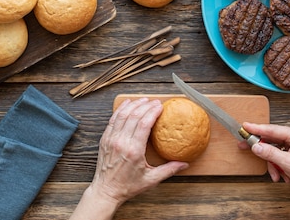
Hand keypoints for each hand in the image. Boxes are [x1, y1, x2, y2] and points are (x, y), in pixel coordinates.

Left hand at [70, 97, 187, 219]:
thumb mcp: (151, 180)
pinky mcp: (105, 139)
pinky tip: (127, 104)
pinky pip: (113, 119)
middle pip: (134, 116)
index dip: (152, 112)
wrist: (106, 191)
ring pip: (123, 115)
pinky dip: (120, 109)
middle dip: (146, 106)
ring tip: (144, 100)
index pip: (144, 124)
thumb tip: (184, 164)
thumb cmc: (128, 186)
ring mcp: (111, 139)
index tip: (160, 106)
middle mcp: (121, 142)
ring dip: (134, 105)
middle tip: (155, 102)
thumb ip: (169, 170)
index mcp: (134, 151)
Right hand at [239, 122, 289, 219]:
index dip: (257, 128)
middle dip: (263, 150)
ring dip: (272, 163)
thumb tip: (256, 146)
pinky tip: (281, 174)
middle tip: (246, 146)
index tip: (245, 126)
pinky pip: (278, 155)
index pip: (272, 129)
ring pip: (274, 149)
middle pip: (271, 139)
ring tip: (276, 174)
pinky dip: (277, 166)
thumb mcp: (288, 163)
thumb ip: (270, 153)